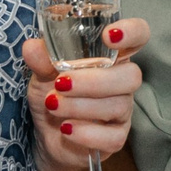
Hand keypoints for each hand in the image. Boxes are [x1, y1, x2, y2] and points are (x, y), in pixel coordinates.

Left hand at [24, 19, 149, 170]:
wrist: (46, 135)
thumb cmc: (53, 94)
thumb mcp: (42, 73)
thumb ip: (42, 59)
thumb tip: (32, 47)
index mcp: (111, 56)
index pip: (138, 36)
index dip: (132, 32)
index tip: (108, 35)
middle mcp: (122, 81)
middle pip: (131, 75)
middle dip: (95, 80)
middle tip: (61, 84)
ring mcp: (122, 111)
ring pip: (118, 106)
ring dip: (81, 105)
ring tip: (52, 105)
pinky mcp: (115, 138)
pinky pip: (112, 137)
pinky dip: (87, 133)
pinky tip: (66, 129)